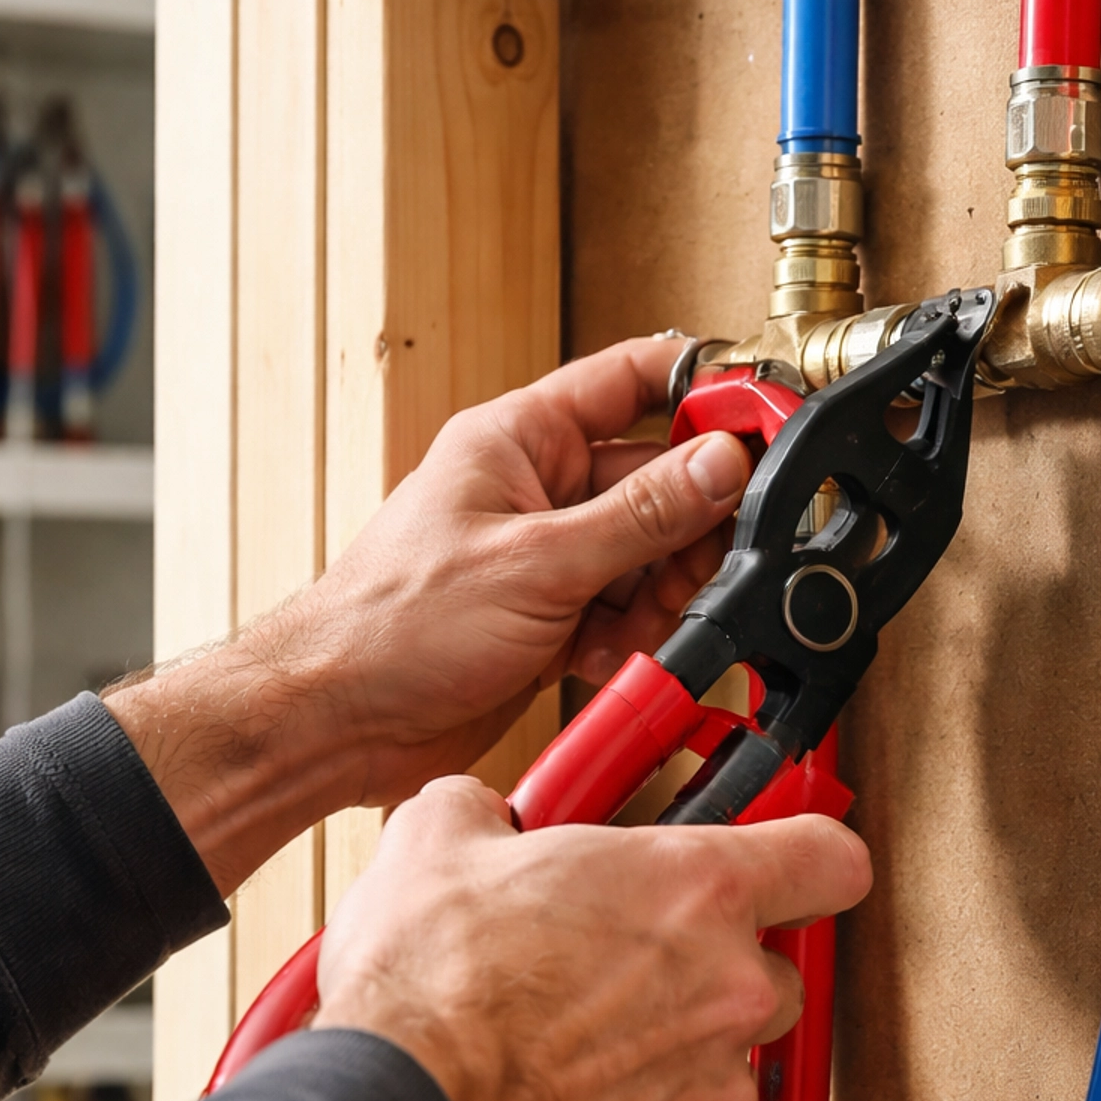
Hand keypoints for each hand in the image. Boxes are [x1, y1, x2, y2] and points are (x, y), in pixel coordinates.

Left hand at [107, 339, 750, 894]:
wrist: (337, 721)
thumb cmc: (391, 625)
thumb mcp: (536, 563)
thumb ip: (639, 515)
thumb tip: (721, 463)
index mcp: (520, 439)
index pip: (633, 380)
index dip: (704, 388)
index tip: (764, 416)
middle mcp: (536, 489)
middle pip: (656, 479)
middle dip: (695, 522)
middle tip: (719, 557)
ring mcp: (547, 556)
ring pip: (649, 554)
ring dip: (665, 591)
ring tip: (652, 623)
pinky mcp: (551, 617)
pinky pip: (626, 612)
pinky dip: (634, 638)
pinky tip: (615, 659)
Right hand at [315, 779, 871, 1100]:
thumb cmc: (427, 995)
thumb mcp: (438, 844)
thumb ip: (487, 813)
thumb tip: (475, 814)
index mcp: (696, 890)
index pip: (830, 859)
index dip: (810, 857)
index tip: (791, 862)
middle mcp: (729, 990)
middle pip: (776, 972)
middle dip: (713, 968)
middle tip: (629, 963)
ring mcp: (711, 1090)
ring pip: (722, 1061)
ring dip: (668, 1051)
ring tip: (574, 1043)